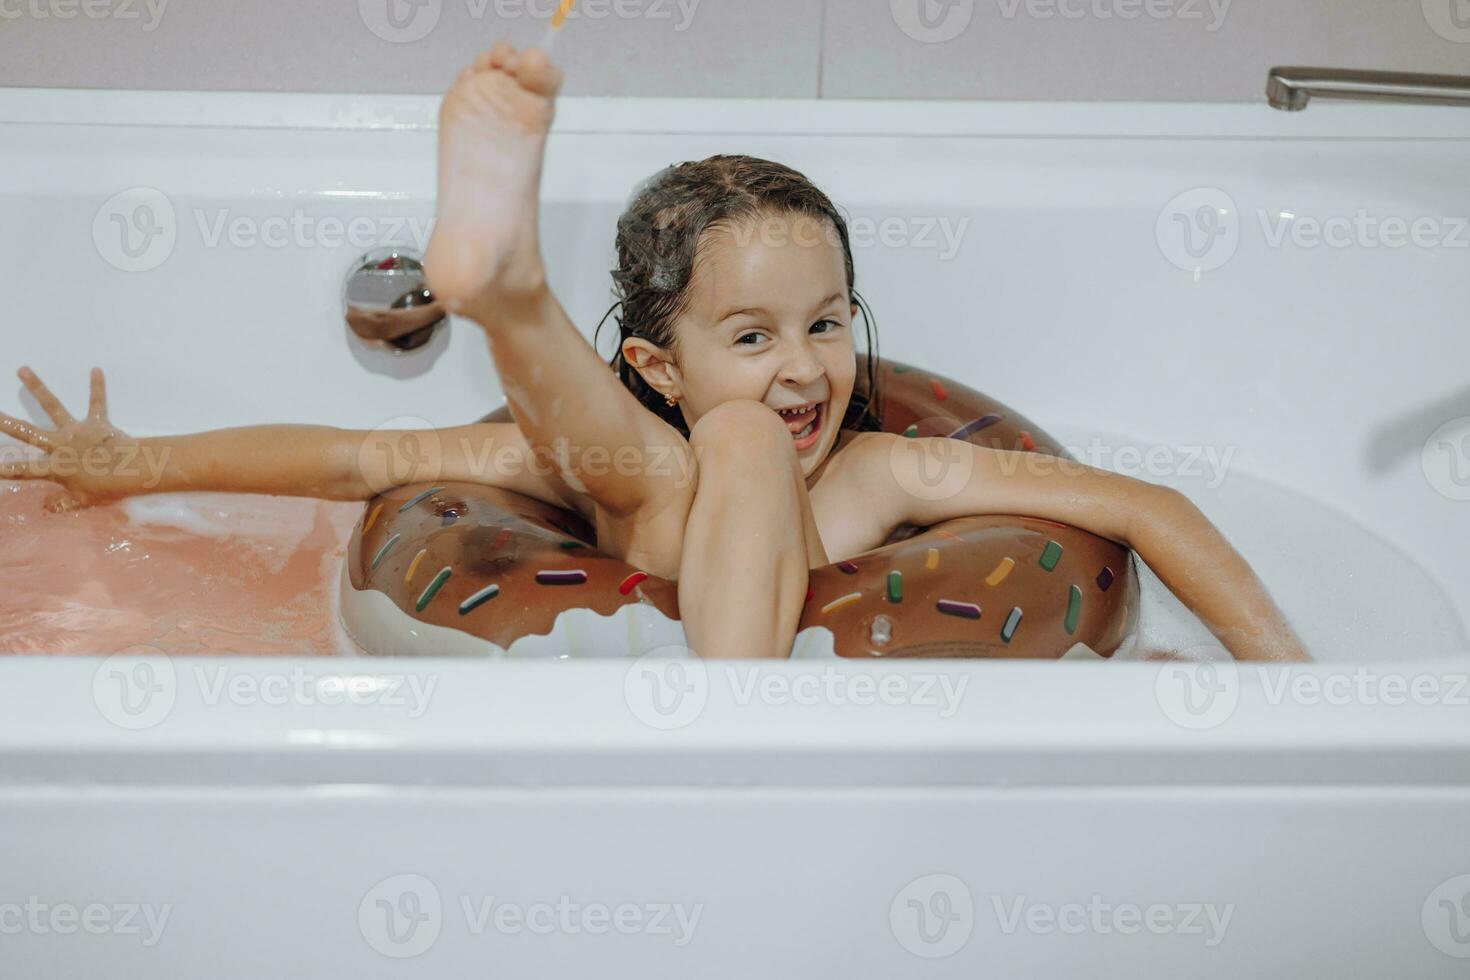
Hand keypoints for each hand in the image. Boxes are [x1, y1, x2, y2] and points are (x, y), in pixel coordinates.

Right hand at [1, 367, 139, 510]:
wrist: (133, 470)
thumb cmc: (108, 488)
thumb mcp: (83, 501)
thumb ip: (63, 504)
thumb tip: (45, 509)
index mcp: (55, 466)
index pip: (24, 469)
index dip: (5, 469)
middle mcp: (61, 444)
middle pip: (28, 431)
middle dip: (6, 422)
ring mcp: (78, 431)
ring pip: (53, 406)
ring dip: (37, 387)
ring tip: (23, 369)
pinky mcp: (98, 423)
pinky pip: (97, 403)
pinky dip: (97, 387)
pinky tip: (97, 369)